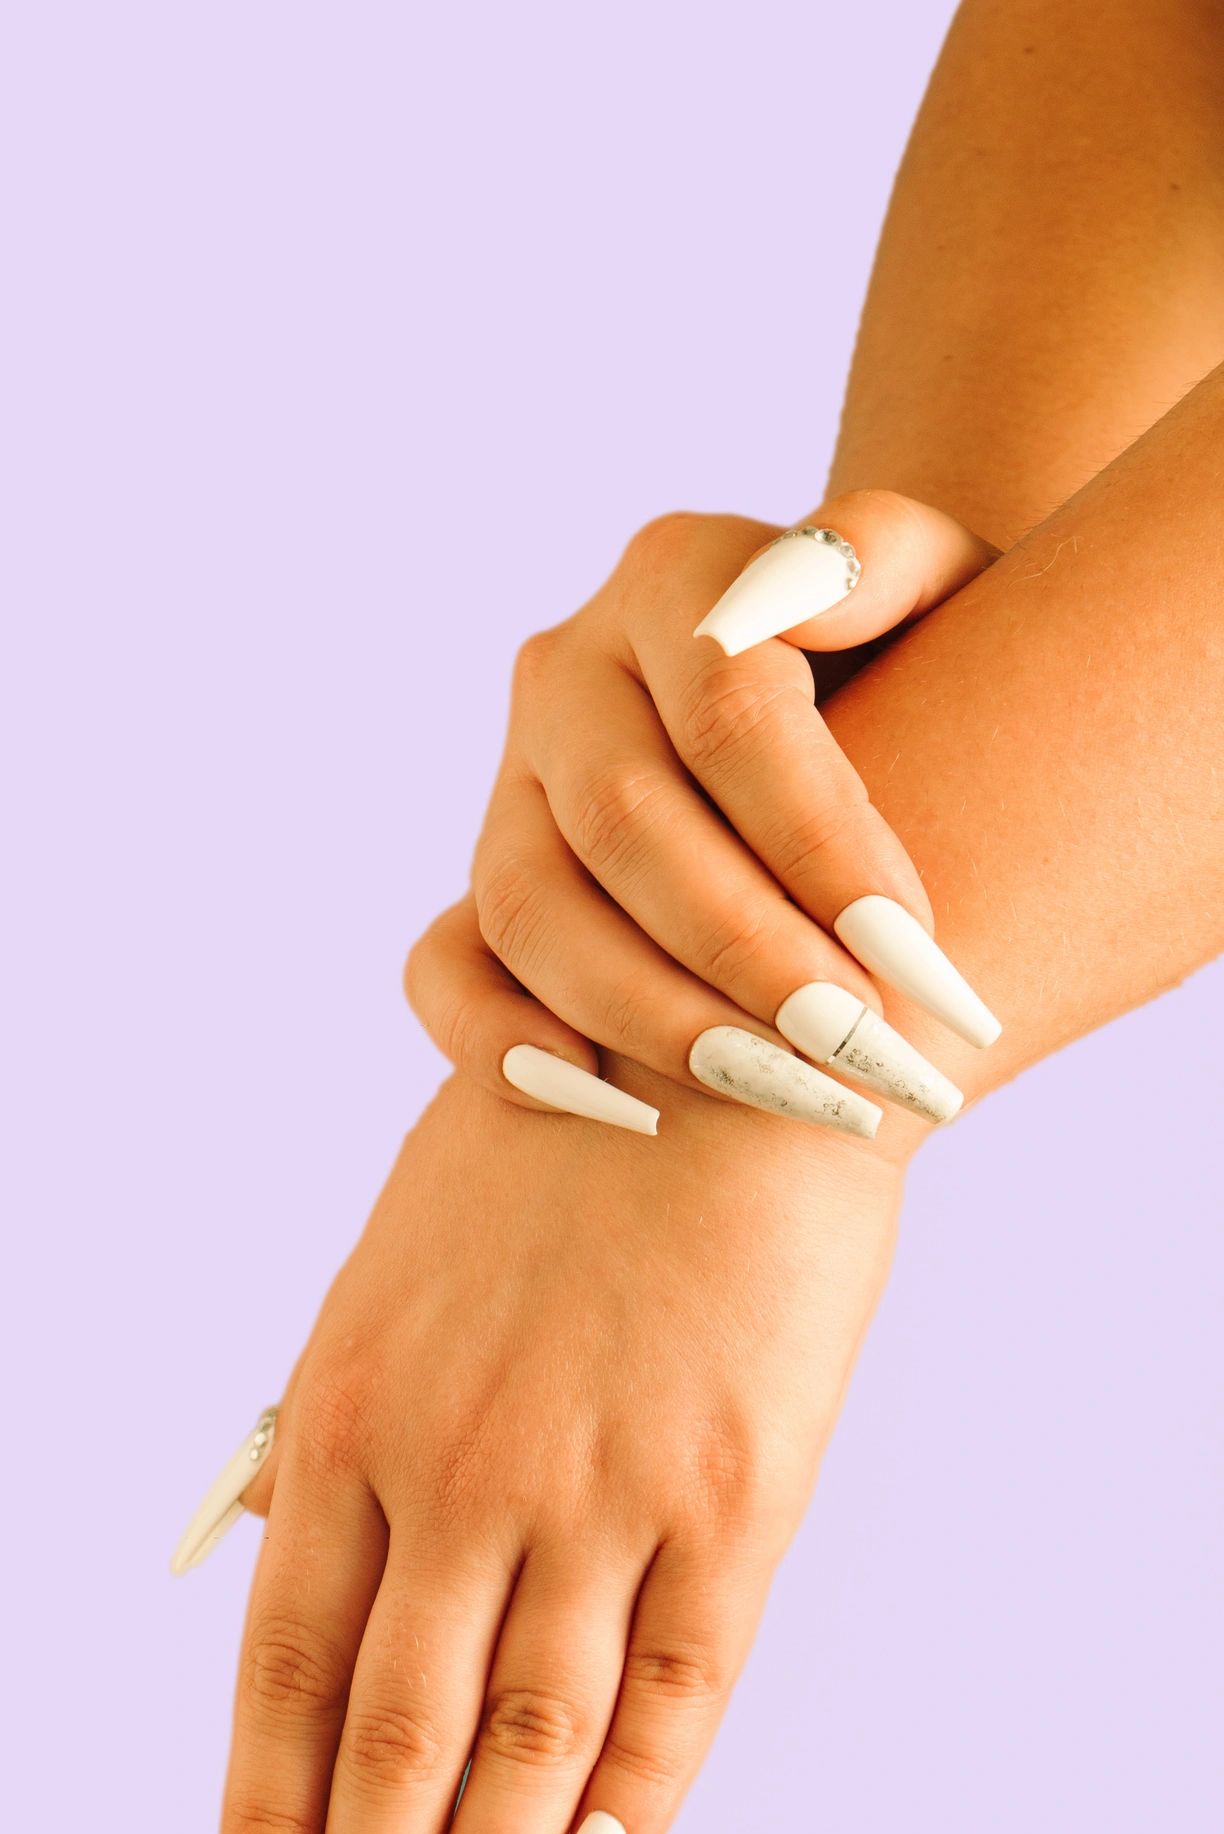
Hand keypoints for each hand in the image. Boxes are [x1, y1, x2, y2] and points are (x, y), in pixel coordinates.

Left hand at [210, 1068, 905, 1833]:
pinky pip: (681, 1695)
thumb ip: (310, 1440)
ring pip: (530, 1748)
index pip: (278, 1688)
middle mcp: (462, 1475)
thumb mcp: (381, 1285)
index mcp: (350, 1425)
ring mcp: (604, 1490)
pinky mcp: (739, 1497)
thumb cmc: (539, 1175)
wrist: (730, 1059)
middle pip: (397, 1750)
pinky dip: (630, 1815)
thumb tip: (223, 1558)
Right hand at [406, 490, 1000, 1138]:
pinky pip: (445, 970)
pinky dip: (504, 1047)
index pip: (730, 713)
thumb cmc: (919, 652)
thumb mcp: (942, 573)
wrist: (851, 706)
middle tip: (858, 1049)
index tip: (917, 951)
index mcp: (673, 577)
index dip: (819, 840)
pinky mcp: (482, 883)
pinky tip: (620, 1114)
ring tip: (778, 1094)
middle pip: (625, 824)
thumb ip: (882, 551)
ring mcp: (511, 783)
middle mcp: (567, 670)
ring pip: (530, 908)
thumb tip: (804, 586)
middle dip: (746, 952)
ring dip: (652, 1017)